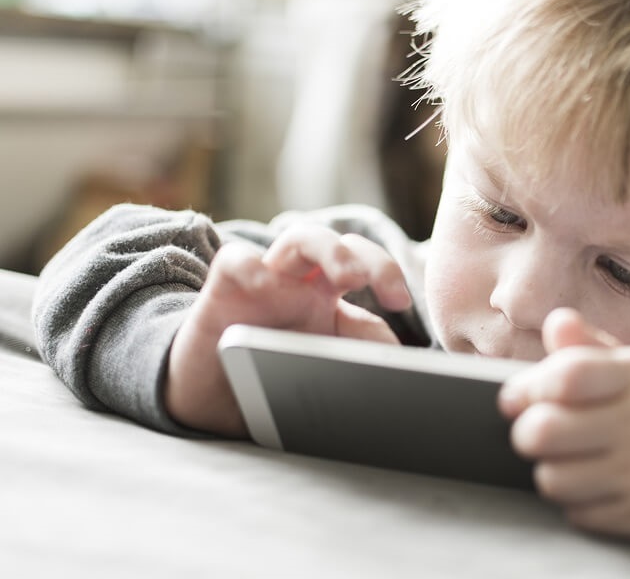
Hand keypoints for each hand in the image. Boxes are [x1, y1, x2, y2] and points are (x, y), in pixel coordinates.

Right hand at [166, 224, 411, 435]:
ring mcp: (265, 282)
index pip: (365, 267)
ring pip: (300, 239)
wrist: (212, 404)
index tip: (402, 302)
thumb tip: (402, 360)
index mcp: (329, 298)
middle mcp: (301, 283)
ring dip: (328, 250)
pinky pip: (236, 260)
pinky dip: (250, 266)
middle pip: (340, 245)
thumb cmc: (269, 378)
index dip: (387, 274)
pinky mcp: (224, 291)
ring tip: (346, 275)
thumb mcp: (323, 371)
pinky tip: (263, 284)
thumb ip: (360, 357)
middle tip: (371, 283)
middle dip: (365, 256)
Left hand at [498, 308, 629, 543]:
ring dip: (553, 470)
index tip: (519, 396)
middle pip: (544, 432)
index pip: (567, 376)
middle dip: (529, 432)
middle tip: (540, 431)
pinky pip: (579, 514)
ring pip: (554, 479)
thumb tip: (557, 323)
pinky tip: (600, 484)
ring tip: (573, 458)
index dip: (529, 387)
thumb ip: (586, 347)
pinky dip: (579, 501)